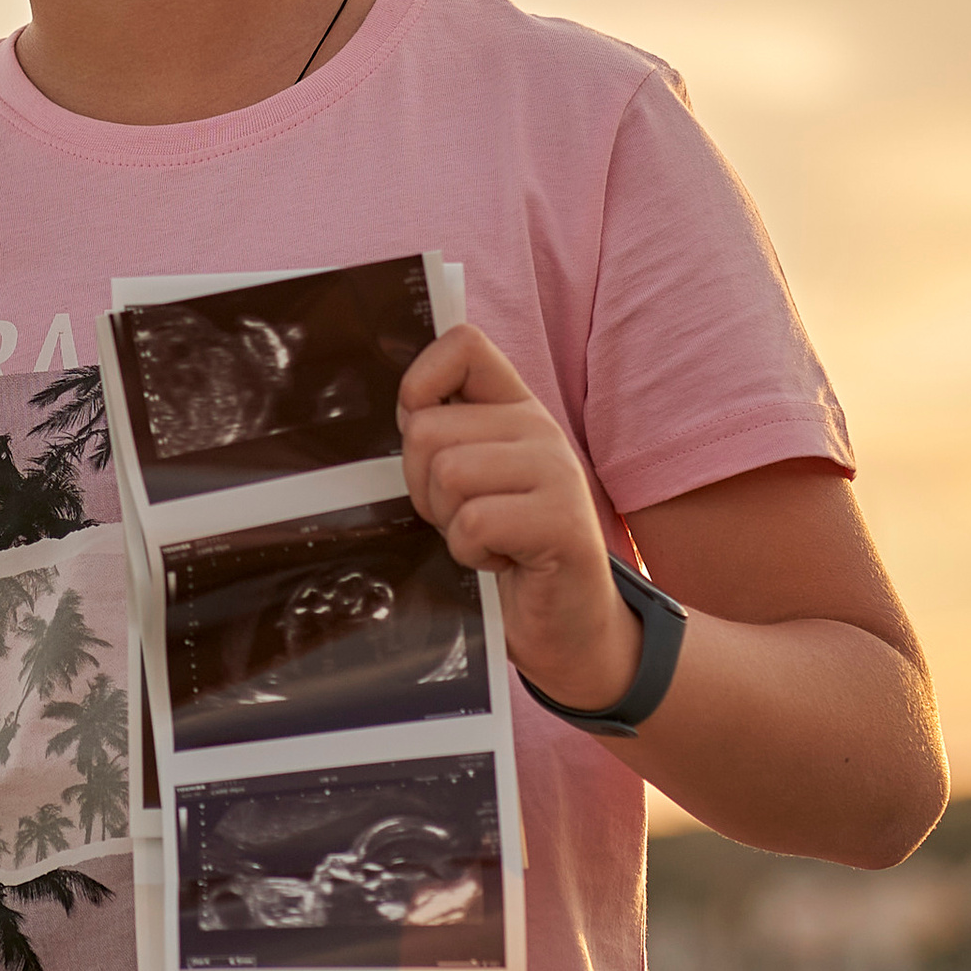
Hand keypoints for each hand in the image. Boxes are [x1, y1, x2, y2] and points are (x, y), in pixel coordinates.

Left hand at [397, 325, 639, 717]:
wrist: (570, 627)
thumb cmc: (508, 552)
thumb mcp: (471, 484)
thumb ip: (444, 439)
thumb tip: (400, 414)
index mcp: (514, 408)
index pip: (462, 344)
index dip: (420, 383)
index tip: (422, 436)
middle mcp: (539, 428)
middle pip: (427, 429)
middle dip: (423, 487)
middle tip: (462, 517)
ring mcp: (556, 471)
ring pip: (448, 473)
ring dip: (449, 523)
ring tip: (486, 539)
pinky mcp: (562, 522)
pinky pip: (474, 522)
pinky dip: (472, 554)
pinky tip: (503, 561)